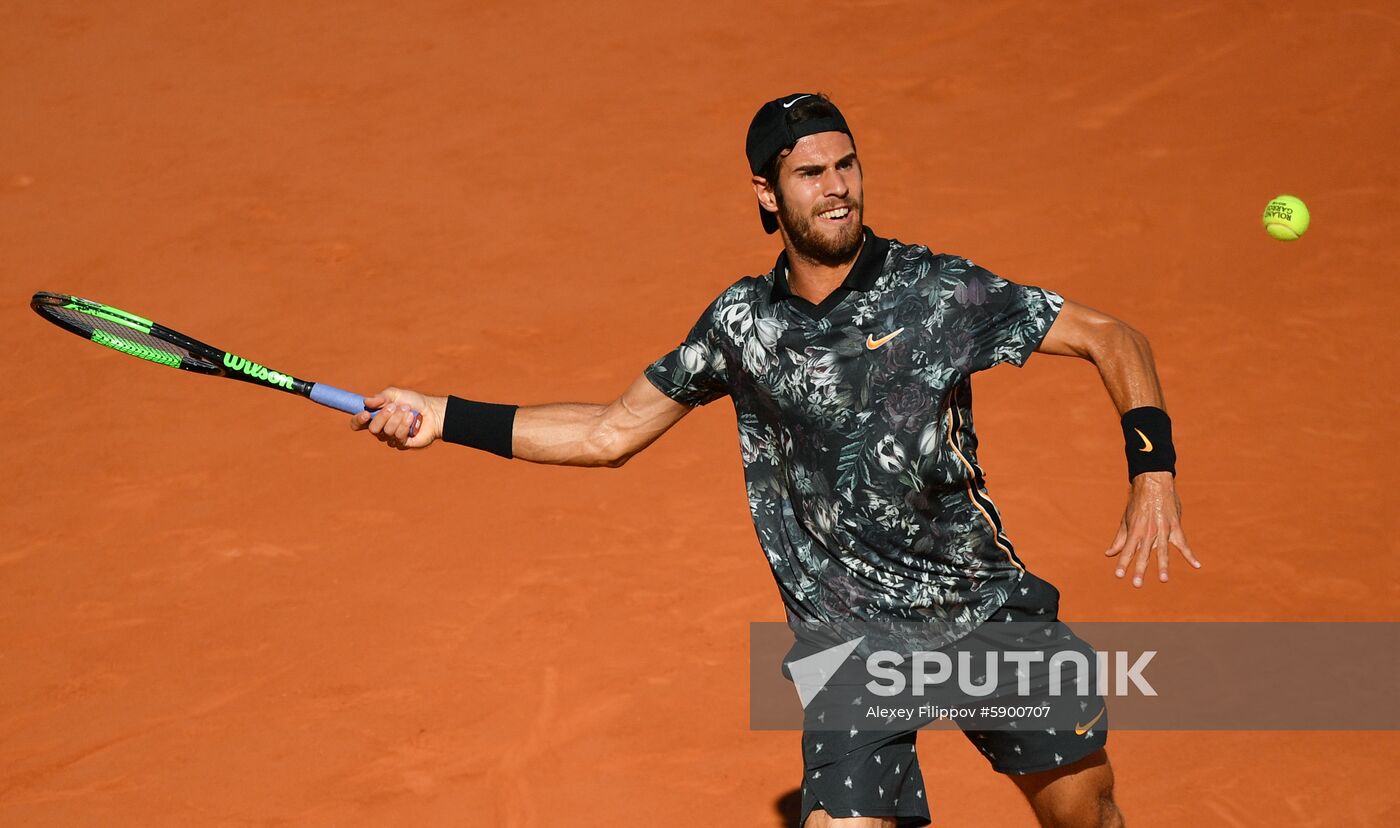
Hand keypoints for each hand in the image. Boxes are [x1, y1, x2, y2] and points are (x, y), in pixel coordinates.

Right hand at [350, 387, 445, 449]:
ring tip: (408, 410)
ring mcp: (391, 438)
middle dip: (383, 416)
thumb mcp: (395, 394)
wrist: (432, 410)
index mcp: (375, 418)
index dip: (357, 421)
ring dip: (398, 418)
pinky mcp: (403, 444)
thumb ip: (380, 397)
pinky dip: (405, 425)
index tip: (365, 413)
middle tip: (394, 406)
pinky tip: (411, 418)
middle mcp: (381, 430)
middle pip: (373, 429)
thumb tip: (366, 401)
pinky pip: (398, 437)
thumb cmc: (413, 401)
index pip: (358, 424)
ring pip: (387, 432)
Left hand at [1104, 471, 1200, 586]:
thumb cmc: (1137, 502)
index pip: (1127, 551)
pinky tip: (1196, 565)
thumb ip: (1119, 539)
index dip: (1122, 563)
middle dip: (1139, 569)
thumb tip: (1109, 554)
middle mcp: (1148, 531)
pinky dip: (1190, 554)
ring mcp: (1163, 529)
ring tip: (1164, 579)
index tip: (1118, 576)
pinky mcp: (1175, 526)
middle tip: (1136, 584)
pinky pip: (1183, 543)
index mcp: (1135, 530)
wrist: (1153, 482)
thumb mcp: (1125, 520)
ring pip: (1163, 550)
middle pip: (1143, 554)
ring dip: (1163, 566)